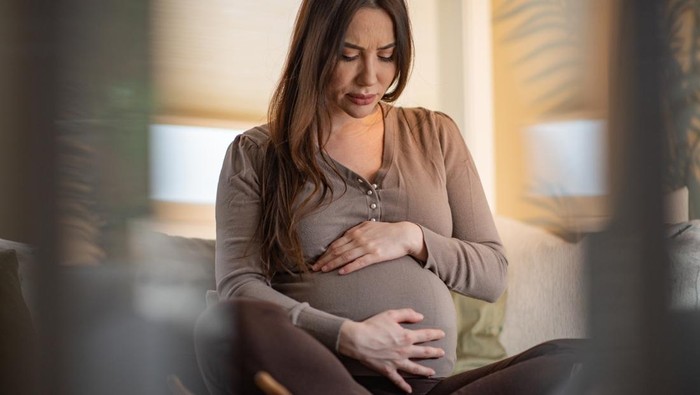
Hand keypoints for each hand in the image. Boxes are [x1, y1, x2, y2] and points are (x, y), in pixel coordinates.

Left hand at [311, 221, 426, 273]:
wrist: (404, 234)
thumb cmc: (387, 231)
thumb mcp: (369, 226)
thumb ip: (356, 231)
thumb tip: (344, 236)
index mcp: (356, 232)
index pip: (336, 243)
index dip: (325, 253)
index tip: (317, 260)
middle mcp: (359, 238)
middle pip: (337, 250)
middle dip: (324, 259)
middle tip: (314, 268)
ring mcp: (367, 247)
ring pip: (345, 256)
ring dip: (332, 264)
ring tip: (323, 270)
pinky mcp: (376, 255)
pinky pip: (360, 262)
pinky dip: (349, 267)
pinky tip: (341, 272)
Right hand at [338, 309, 444, 393]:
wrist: (357, 339)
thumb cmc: (373, 326)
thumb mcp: (390, 314)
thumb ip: (407, 314)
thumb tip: (421, 316)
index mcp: (406, 336)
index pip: (425, 335)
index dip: (435, 334)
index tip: (442, 334)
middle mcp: (404, 350)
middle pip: (424, 352)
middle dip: (435, 352)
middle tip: (442, 353)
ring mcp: (397, 362)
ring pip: (415, 368)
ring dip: (425, 370)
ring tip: (432, 372)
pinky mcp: (388, 370)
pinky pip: (398, 380)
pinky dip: (404, 386)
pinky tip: (409, 390)